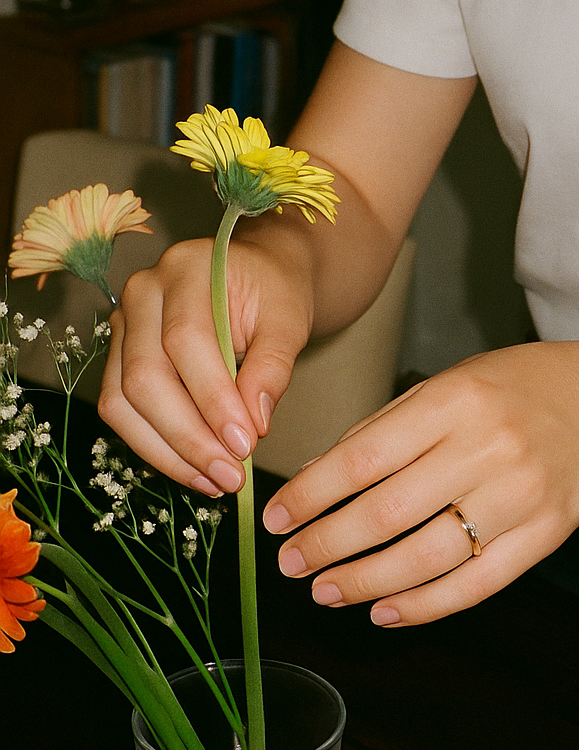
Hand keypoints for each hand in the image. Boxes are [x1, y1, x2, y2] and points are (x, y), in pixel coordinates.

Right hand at [98, 233, 315, 496]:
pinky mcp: (118, 358)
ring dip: (168, 451)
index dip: (213, 398)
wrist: (257, 278)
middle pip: (145, 376)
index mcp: (186, 268)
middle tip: (231, 474)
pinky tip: (195, 470)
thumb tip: (254, 423)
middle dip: (189, 435)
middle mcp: (142, 293)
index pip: (186, 340)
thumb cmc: (274, 294)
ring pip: (123, 401)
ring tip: (215, 481)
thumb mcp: (289, 321)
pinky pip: (121, 411)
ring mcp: (123, 325)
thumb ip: (273, 367)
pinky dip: (156, 447)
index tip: (246, 443)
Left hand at [261, 340, 578, 625]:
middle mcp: (489, 448)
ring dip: (364, 581)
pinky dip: (423, 604)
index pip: (365, 456)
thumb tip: (318, 479)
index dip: (313, 493)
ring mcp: (521, 496)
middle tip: (291, 561)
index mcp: (456, 400)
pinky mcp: (545, 536)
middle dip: (328, 544)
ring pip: (426, 556)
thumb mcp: (449, 384)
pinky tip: (383, 609)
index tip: (277, 517)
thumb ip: (388, 428)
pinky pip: (475, 584)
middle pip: (389, 512)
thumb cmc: (518, 389)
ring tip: (324, 589)